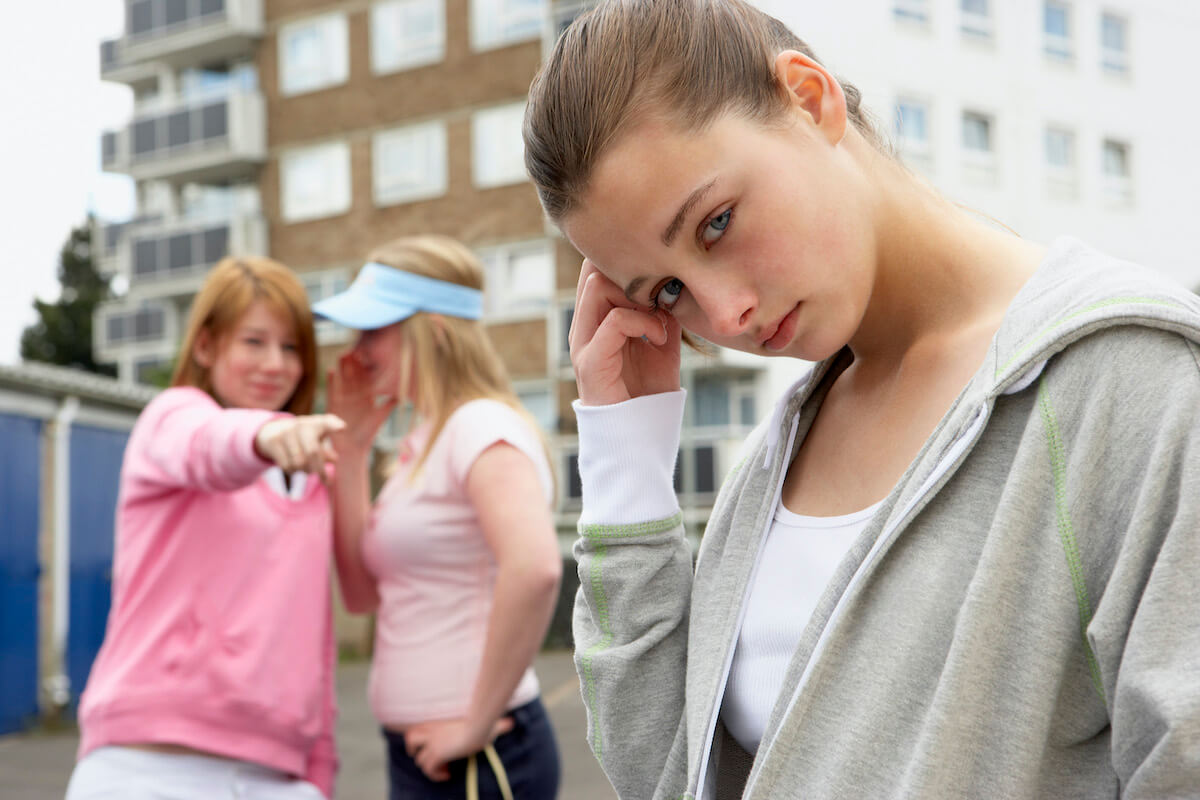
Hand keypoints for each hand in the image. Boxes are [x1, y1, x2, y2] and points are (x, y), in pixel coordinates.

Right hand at [254, 414, 344, 475]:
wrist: (275, 430)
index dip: (334, 425)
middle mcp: (302, 425)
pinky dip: (293, 471)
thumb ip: (328, 451)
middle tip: (327, 480)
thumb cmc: (306, 438)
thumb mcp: (319, 441)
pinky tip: (294, 466)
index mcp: (318, 423)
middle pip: (312, 452)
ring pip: (299, 462)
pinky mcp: (274, 441)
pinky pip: (286, 465)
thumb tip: (333, 459)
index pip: (328, 422)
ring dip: (305, 471)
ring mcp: (286, 432)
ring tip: (307, 468)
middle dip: (320, 470)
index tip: (342, 428)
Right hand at [326, 352, 397, 451]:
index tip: (371, 355)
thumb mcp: (379, 418)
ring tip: (343, 355)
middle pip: (354, 375)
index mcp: (367, 396)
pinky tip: (330, 370)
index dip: (368, 368)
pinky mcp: (333, 404)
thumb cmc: (367, 433)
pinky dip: (331, 381)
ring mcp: (343, 398)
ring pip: (343, 380)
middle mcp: (355, 395)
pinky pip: (332, 390)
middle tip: (355, 349)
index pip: (368, 379)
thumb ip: (388, 407)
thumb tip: (401, 396)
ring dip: (343, 368)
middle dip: (354, 363)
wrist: (351, 448)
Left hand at [403, 717, 513, 781]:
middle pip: (410, 740)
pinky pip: (428, 770)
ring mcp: (432, 743)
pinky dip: (435, 775)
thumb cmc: (485, 721)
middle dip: (415, 751)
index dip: (424, 738)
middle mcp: (431, 731)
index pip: (419, 727)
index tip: (439, 747)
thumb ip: (496, 723)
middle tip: (427, 757)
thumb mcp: (486, 721)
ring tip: (442, 770)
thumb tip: (511, 723)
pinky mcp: (436, 754)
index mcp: (438, 721)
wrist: (479, 725)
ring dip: (429, 768)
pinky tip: (447, 775)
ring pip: (419, 760)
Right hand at [571, 258, 681, 405]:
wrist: (641, 434)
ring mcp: (583, 343)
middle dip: (633, 277)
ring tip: (660, 319)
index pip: (596, 271)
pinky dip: (644, 322)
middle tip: (661, 299)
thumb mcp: (662, 342)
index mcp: (596, 321)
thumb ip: (661, 313)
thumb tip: (670, 287)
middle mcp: (584, 327)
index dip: (626, 265)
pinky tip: (662, 339)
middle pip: (594, 271)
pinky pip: (615, 320)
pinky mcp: (591, 360)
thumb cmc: (650, 390)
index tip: (661, 281)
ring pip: (598, 287)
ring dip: (637, 296)